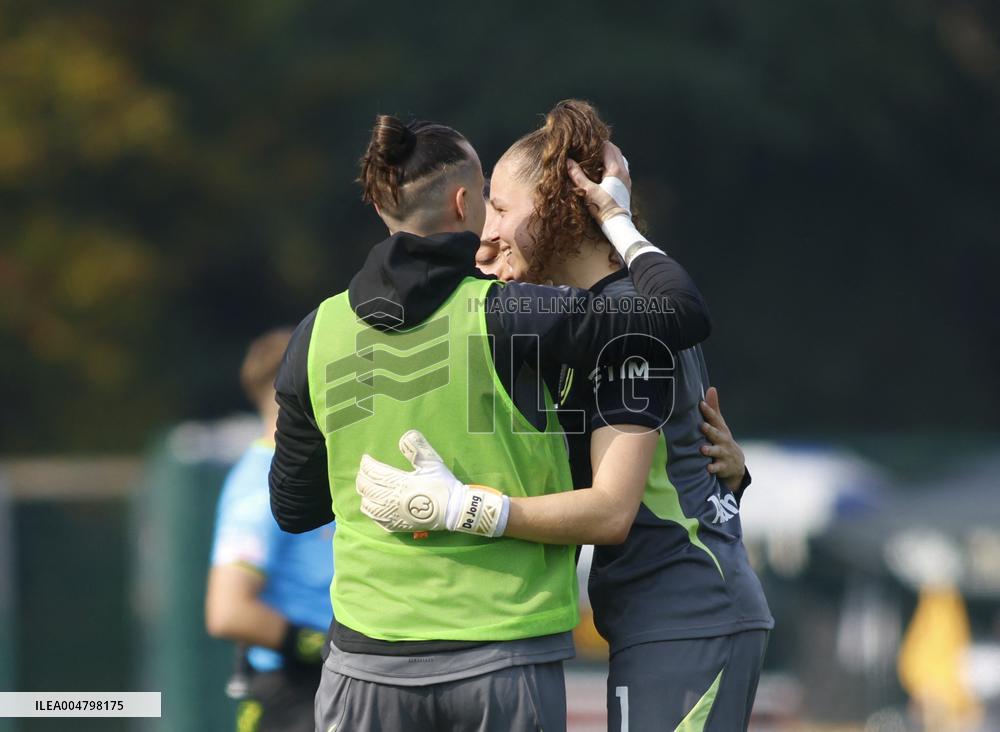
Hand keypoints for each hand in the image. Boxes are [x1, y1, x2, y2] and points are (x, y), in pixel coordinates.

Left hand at [356, 430, 508, 536]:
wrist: (454, 510)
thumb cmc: (443, 485)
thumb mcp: (432, 463)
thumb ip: (418, 449)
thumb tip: (405, 436)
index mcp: (401, 483)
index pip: (375, 473)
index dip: (367, 464)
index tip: (366, 459)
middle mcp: (393, 500)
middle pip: (368, 488)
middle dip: (362, 478)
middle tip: (363, 471)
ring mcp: (394, 515)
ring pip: (368, 505)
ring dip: (364, 494)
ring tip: (366, 487)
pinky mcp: (397, 526)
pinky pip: (376, 519)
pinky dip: (370, 510)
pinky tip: (372, 505)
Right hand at [567, 141, 631, 222]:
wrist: (617, 223)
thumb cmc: (603, 208)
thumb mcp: (588, 191)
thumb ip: (577, 175)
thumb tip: (568, 162)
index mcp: (615, 170)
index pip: (608, 147)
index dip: (597, 143)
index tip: (587, 142)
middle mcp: (623, 171)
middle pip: (615, 150)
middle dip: (604, 146)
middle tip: (591, 147)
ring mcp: (626, 178)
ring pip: (620, 158)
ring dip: (610, 154)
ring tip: (597, 157)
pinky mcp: (626, 185)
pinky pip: (622, 167)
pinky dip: (614, 163)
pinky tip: (605, 170)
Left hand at [698, 387, 746, 491]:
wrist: (736, 463)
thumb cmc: (722, 438)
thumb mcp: (719, 424)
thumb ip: (714, 408)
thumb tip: (711, 388)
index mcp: (720, 428)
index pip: (714, 419)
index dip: (708, 411)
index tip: (701, 404)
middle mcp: (723, 440)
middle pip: (716, 434)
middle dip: (710, 430)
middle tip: (702, 426)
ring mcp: (723, 453)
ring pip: (717, 451)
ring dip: (710, 450)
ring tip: (703, 449)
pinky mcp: (722, 466)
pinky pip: (717, 468)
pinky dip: (713, 468)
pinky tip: (707, 469)